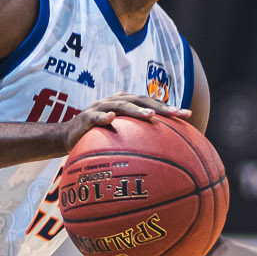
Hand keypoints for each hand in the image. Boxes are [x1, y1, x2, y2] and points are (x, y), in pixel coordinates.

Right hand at [62, 93, 192, 148]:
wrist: (69, 136)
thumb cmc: (99, 137)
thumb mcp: (120, 136)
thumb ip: (138, 139)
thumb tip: (166, 155)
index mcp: (126, 103)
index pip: (151, 102)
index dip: (169, 107)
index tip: (188, 114)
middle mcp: (115, 101)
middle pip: (140, 100)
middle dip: (158, 106)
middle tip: (175, 113)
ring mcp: (100, 107)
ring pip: (121, 105)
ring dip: (135, 110)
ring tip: (150, 116)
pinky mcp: (85, 118)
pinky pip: (95, 117)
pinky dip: (103, 117)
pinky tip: (111, 119)